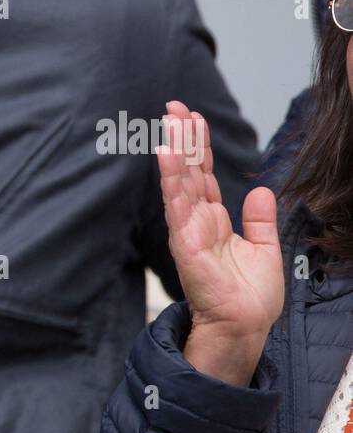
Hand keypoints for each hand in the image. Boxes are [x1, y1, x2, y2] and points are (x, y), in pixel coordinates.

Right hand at [157, 101, 282, 385]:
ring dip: (174, 151)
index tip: (192, 118)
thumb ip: (259, 220)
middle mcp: (197, 222)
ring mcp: (189, 232)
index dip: (198, 146)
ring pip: (180, 183)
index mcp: (213, 222)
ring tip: (170, 122)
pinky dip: (171, 179)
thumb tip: (257, 190)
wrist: (246, 326)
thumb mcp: (265, 249)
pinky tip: (167, 156)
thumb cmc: (251, 297)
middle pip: (188, 172)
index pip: (203, 175)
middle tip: (174, 107)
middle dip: (181, 139)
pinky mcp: (186, 244)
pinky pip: (177, 205)